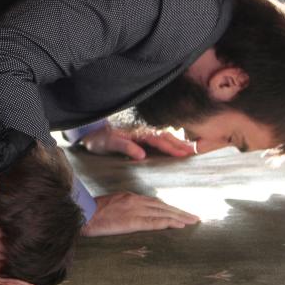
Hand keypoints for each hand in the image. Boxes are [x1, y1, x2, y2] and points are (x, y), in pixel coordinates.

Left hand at [79, 125, 194, 159]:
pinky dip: (166, 143)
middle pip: (164, 137)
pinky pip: (155, 139)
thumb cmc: (98, 139)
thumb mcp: (109, 144)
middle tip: (195, 151)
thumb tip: (142, 155)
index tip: (186, 153)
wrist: (88, 133)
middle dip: (179, 144)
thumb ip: (125, 147)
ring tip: (189, 149)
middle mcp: (141, 130)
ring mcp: (140, 132)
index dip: (173, 147)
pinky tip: (172, 148)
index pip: (159, 140)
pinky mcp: (137, 136)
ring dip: (175, 143)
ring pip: (161, 137)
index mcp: (137, 131)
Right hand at [81, 192, 199, 235]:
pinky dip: (169, 222)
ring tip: (192, 221)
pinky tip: (179, 225)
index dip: (169, 207)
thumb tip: (130, 216)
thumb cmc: (90, 213)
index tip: (180, 212)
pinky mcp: (132, 221)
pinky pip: (154, 221)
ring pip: (163, 212)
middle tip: (194, 217)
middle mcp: (135, 201)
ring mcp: (134, 210)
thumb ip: (122, 208)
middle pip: (162, 206)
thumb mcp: (109, 206)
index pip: (154, 202)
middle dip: (179, 211)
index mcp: (129, 197)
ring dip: (179, 217)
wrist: (81, 213)